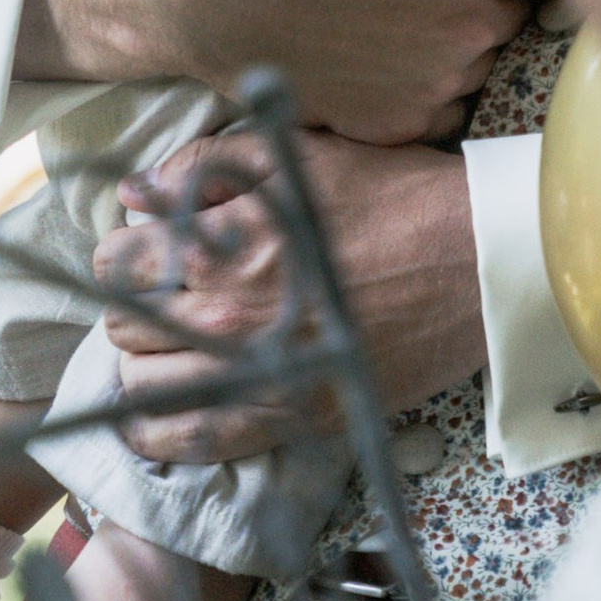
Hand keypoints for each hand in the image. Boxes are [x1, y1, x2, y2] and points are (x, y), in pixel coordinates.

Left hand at [93, 129, 483, 464]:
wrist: (481, 262)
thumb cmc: (395, 197)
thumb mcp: (300, 158)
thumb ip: (206, 167)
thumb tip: (132, 193)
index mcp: (228, 245)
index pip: (119, 261)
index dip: (126, 252)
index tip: (149, 251)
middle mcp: (232, 317)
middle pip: (122, 325)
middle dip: (134, 305)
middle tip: (166, 296)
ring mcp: (260, 375)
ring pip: (141, 387)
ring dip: (142, 363)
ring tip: (170, 346)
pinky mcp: (292, 417)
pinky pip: (191, 442)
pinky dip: (156, 434)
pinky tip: (156, 414)